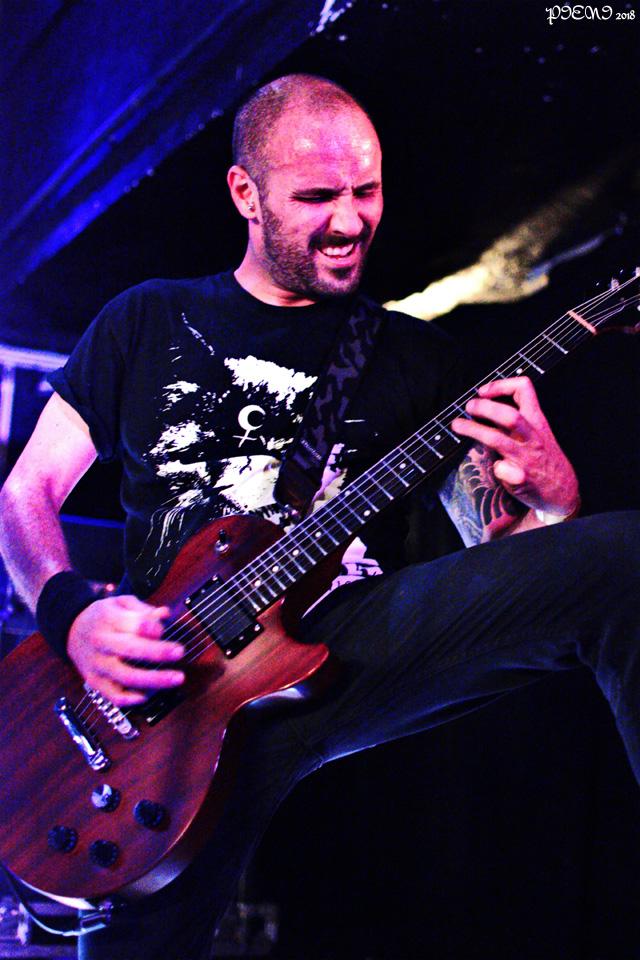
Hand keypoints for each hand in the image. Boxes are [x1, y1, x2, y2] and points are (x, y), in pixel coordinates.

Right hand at [67, 594, 184, 706]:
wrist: (71, 630)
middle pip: (131, 649)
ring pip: (126, 676)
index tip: (163, 629)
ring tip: (176, 678)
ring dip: (154, 679)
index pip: (133, 623)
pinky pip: (113, 695)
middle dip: (159, 652)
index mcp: (108, 619)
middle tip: (180, 652)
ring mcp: (97, 664)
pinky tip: (147, 695)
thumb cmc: (103, 616)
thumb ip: (143, 609)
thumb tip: (164, 615)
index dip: (152, 627)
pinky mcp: (94, 681)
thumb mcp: (120, 603)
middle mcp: (101, 642)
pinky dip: (131, 699)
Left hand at [450, 376, 579, 515]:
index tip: (482, 392)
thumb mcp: (538, 431)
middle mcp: (532, 437)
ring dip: (474, 430)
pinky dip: (495, 467)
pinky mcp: (521, 478)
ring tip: (457, 425)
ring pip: (497, 440)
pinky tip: (494, 467)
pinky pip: (502, 469)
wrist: (563, 490)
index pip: (524, 389)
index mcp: (537, 421)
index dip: (501, 385)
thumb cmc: (543, 457)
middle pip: (508, 415)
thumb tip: (486, 405)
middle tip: (469, 407)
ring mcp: (526, 457)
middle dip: (484, 408)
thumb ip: (518, 418)